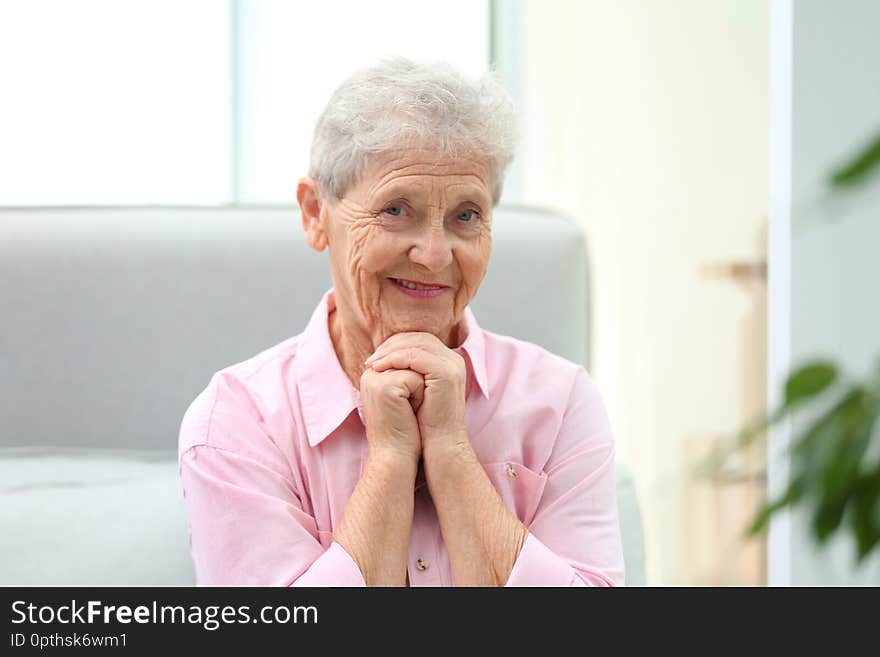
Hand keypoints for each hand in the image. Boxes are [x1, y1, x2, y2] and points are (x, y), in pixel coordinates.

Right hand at [359, 366, 423, 465]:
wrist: (395, 457)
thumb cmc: (403, 431)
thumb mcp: (404, 398)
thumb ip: (406, 377)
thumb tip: (425, 360)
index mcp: (373, 375)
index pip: (405, 359)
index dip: (417, 379)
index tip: (411, 403)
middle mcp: (371, 374)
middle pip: (411, 362)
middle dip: (419, 383)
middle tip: (412, 408)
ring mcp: (376, 378)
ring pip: (415, 369)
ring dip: (420, 390)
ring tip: (410, 410)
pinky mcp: (386, 386)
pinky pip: (416, 380)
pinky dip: (420, 397)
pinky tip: (409, 413)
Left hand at [365, 332, 467, 452]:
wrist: (441, 446)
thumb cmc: (426, 424)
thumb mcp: (417, 392)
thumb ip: (408, 373)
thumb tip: (384, 360)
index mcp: (448, 362)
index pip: (420, 341)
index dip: (396, 345)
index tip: (376, 357)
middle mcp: (453, 360)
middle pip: (418, 338)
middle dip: (391, 345)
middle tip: (371, 359)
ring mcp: (452, 365)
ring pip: (416, 345)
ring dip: (390, 352)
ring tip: (371, 364)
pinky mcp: (446, 373)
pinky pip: (415, 357)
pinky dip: (394, 359)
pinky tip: (379, 368)